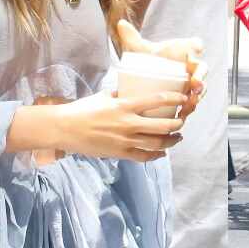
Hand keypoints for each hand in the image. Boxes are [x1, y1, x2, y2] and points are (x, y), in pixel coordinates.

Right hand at [51, 87, 185, 162]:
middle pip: (163, 126)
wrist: (65, 128)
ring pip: (157, 143)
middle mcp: (128, 124)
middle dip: (178, 124)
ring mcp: (125, 140)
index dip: (174, 99)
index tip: (183, 98)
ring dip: (171, 140)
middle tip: (182, 120)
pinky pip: (144, 157)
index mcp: (124, 106)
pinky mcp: (120, 153)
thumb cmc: (82, 110)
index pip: (157, 100)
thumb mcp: (103, 96)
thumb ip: (120, 95)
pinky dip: (156, 155)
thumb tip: (131, 90)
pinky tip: (162, 153)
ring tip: (178, 137)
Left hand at [117, 19, 205, 119]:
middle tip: (195, 84)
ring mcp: (191, 81)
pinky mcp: (187, 95)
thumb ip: (131, 37)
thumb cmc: (147, 58)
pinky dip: (189, 108)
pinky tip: (183, 113)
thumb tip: (120, 23)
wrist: (145, 74)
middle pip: (202, 70)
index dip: (196, 48)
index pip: (195, 45)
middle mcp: (192, 65)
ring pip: (200, 89)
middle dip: (201, 77)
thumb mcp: (139, 49)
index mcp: (185, 50)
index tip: (192, 52)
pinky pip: (192, 102)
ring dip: (197, 96)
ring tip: (190, 103)